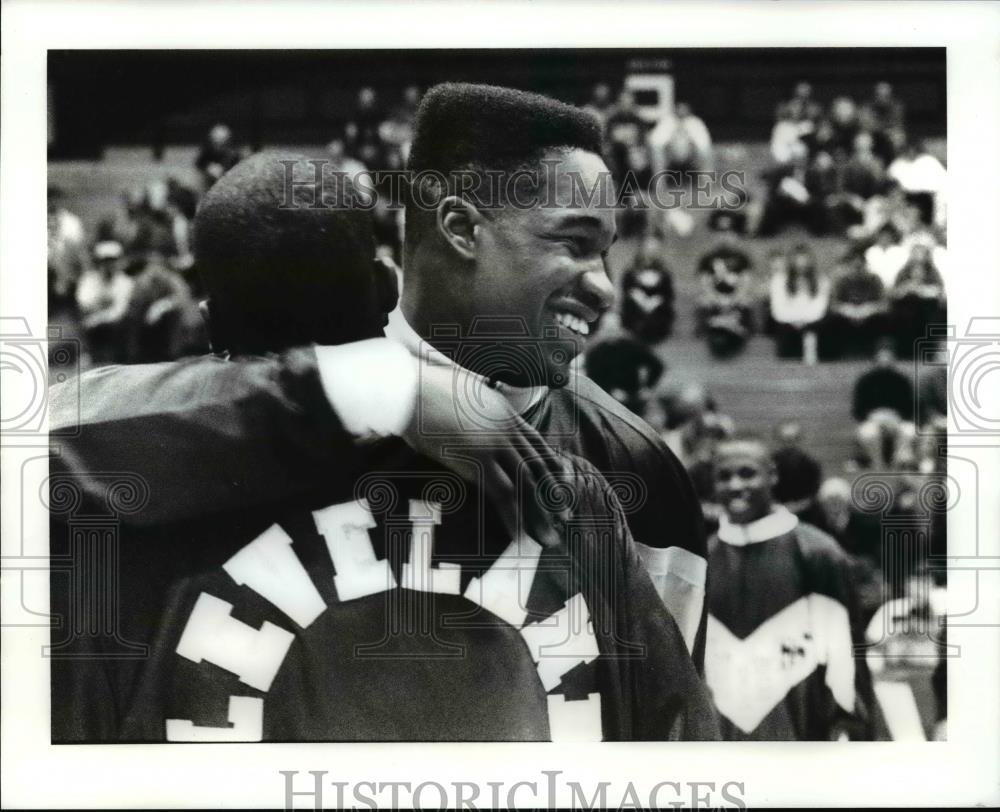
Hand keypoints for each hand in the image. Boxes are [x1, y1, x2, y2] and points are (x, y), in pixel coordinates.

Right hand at [400, 362, 569, 548]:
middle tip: (564, 518)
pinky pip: (503, 494)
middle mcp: (507, 429)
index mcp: (506, 413)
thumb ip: (479, 407)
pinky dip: (513, 518)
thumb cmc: (426, 391)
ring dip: (539, 516)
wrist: (409, 391)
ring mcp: (495, 445)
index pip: (538, 444)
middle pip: (538, 468)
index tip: (561, 486)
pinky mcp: (478, 461)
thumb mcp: (464, 393)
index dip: (553, 468)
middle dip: (553, 496)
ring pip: (527, 485)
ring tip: (548, 539)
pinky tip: (519, 536)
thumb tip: (475, 413)